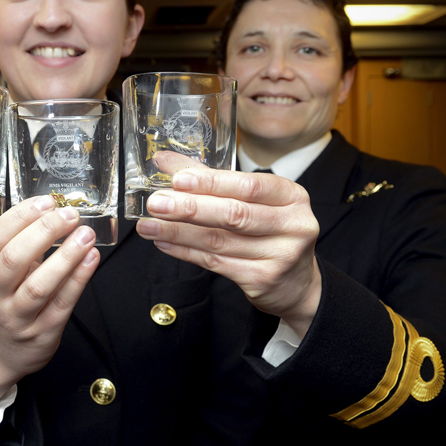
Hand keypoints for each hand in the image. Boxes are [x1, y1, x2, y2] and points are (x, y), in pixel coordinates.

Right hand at [0, 195, 99, 405]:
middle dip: (43, 232)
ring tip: (86, 234)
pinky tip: (92, 258)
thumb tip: (52, 211)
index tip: (45, 202)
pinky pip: (62, 304)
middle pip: (14, 259)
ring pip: (39, 285)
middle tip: (69, 215)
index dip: (20, 217)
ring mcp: (18, 317)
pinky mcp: (42, 333)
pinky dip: (78, 279)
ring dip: (66, 256)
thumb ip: (20, 246)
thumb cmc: (5, 304)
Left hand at [135, 152, 320, 336]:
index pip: (248, 186)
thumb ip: (211, 180)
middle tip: (156, 203)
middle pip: (234, 214)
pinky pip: (215, 263)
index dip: (211, 183)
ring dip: (178, 232)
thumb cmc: (270, 232)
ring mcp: (280, 256)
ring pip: (219, 241)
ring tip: (149, 225)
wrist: (297, 283)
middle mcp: (292, 225)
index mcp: (291, 196)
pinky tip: (164, 243)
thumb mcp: (253, 201)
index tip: (178, 180)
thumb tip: (165, 161)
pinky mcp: (262, 280)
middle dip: (189, 208)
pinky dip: (185, 251)